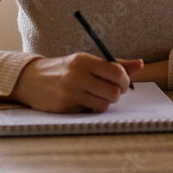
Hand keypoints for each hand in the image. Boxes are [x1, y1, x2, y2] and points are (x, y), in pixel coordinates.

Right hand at [10, 53, 144, 112]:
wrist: (30, 80)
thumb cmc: (64, 69)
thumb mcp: (86, 61)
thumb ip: (114, 64)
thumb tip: (141, 64)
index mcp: (83, 60)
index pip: (116, 71)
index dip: (125, 80)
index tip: (123, 82)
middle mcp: (77, 76)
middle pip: (113, 92)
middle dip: (117, 94)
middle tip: (112, 91)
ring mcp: (70, 93)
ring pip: (104, 105)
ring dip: (105, 102)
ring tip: (96, 95)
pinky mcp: (65, 108)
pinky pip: (90, 112)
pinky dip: (92, 109)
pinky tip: (83, 101)